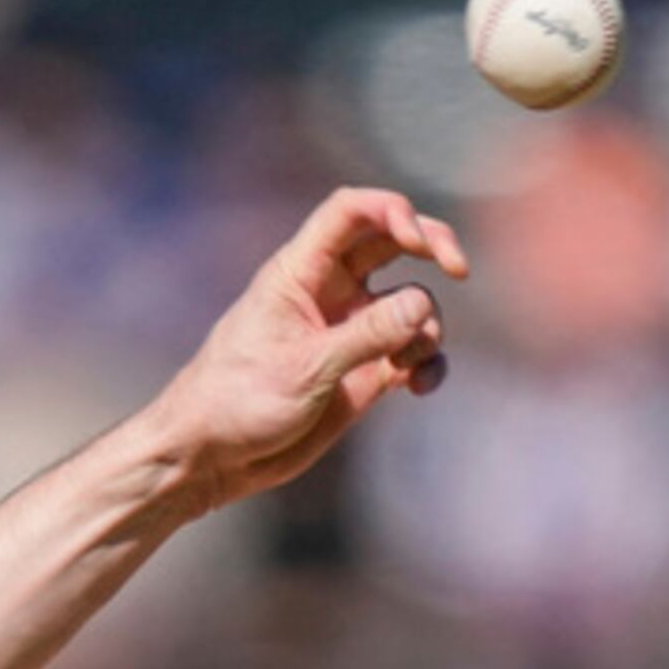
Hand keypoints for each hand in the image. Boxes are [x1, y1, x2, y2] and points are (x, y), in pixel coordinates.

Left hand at [142, 187, 466, 515]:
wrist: (210, 459)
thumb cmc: (236, 402)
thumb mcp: (304, 367)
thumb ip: (366, 334)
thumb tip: (424, 305)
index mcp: (299, 273)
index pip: (350, 212)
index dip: (391, 210)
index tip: (417, 242)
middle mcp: (329, 293)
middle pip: (392, 241)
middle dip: (432, 246)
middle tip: (458, 268)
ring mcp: (349, 331)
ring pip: (412, 303)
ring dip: (427, 325)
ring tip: (407, 363)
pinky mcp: (362, 372)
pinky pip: (411, 352)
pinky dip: (426, 363)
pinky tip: (420, 386)